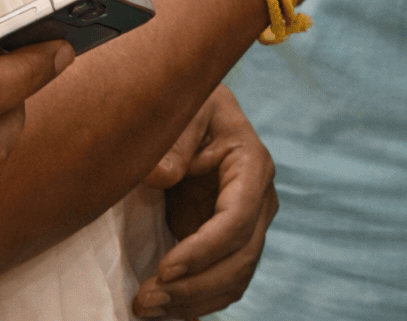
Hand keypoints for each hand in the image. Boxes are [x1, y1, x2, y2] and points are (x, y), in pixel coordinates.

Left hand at [133, 87, 275, 318]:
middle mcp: (260, 199)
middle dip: (194, 285)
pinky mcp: (231, 240)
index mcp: (252, 165)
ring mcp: (250, 223)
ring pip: (235, 278)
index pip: (237, 220)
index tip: (165, 268)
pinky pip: (224, 280)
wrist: (198, 117)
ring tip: (149, 308)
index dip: (204, 250)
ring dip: (194, 300)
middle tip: (147, 299)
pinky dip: (199, 300)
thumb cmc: (192, 106)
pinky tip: (169, 311)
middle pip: (240, 258)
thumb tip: (159, 175)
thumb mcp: (186, 109)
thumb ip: (174, 140)